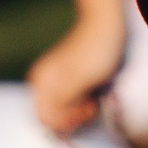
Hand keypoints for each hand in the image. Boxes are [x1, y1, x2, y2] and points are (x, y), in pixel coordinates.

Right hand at [28, 15, 126, 134]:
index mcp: (42, 83)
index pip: (45, 120)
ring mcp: (57, 82)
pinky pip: (72, 103)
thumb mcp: (79, 80)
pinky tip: (94, 96)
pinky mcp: (69, 82)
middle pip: (54, 117)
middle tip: (92, 106)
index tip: (85, 112)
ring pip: (63, 111)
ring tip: (95, 100)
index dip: (64, 123)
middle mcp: (44, 84)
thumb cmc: (95, 51)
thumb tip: (48, 123)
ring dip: (80, 111)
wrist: (105, 24)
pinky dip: (83, 104)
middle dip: (73, 117)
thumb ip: (61, 102)